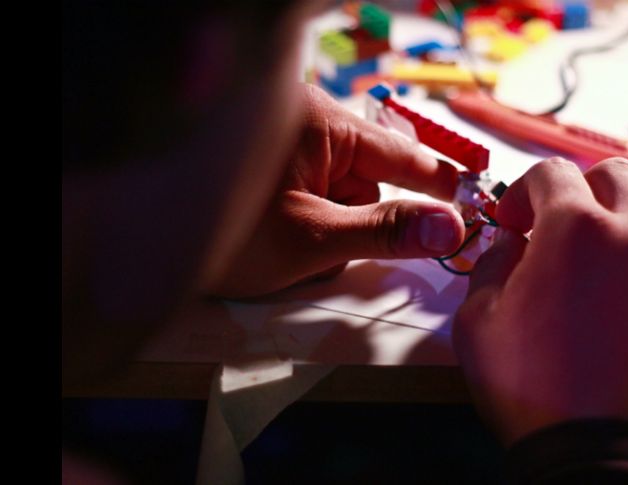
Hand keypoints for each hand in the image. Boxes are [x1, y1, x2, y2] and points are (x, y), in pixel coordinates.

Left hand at [211, 84, 464, 296]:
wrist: (143, 244)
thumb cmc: (225, 235)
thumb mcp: (313, 239)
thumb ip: (386, 231)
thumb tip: (450, 227)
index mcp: (321, 123)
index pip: (403, 152)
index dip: (440, 184)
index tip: (471, 206)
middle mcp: (308, 125)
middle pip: (370, 177)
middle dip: (363, 220)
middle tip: (338, 252)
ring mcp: (289, 146)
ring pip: (343, 192)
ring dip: (335, 228)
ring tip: (292, 249)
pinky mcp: (275, 167)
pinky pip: (317, 194)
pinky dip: (313, 223)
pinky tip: (282, 241)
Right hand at [453, 157, 627, 449]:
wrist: (602, 460)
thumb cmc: (539, 395)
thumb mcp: (478, 321)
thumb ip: (491, 263)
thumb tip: (509, 246)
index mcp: (576, 230)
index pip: (551, 173)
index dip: (523, 193)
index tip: (517, 220)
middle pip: (615, 177)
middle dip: (581, 195)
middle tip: (559, 231)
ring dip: (619, 241)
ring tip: (595, 289)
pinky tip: (627, 318)